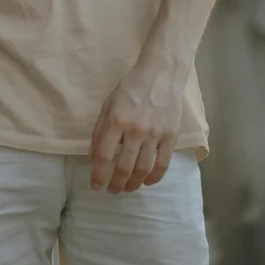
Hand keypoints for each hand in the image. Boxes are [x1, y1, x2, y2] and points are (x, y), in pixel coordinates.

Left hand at [89, 67, 182, 193]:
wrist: (160, 74)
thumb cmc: (131, 88)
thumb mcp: (108, 104)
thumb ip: (99, 130)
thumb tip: (93, 157)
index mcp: (116, 120)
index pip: (104, 155)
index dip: (98, 174)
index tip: (95, 185)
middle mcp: (135, 129)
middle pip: (124, 167)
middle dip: (116, 184)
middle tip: (112, 190)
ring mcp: (155, 133)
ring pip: (143, 169)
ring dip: (133, 184)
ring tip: (127, 188)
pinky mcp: (171, 135)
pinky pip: (163, 164)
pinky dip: (154, 178)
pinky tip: (147, 182)